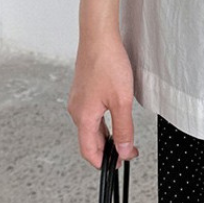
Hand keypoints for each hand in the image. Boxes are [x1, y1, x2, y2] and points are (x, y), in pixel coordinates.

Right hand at [68, 30, 139, 168]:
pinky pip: (90, 114)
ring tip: (123, 140)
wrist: (98, 37)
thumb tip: (123, 150)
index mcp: (83, 117)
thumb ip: (123, 128)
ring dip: (105, 137)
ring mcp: (78, 100)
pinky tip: (113, 120)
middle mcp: (76, 110)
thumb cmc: (108, 63)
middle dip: (107, 150)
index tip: (119, 165)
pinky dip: (102, 123)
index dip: (103, 163)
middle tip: (126, 153)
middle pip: (89, 140)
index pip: (89, 151)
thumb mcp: (122, 101)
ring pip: (90, 127)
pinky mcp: (83, 90)